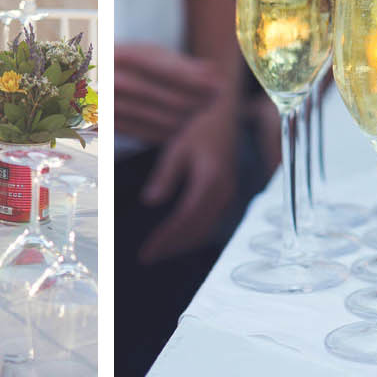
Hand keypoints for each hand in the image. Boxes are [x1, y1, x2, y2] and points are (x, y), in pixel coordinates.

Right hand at [114, 42, 228, 142]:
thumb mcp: (145, 53)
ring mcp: (106, 105)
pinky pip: (143, 133)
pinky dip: (166, 132)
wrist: (74, 79)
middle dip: (196, 100)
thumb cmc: (121, 62)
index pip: (165, 68)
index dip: (195, 78)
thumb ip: (178, 63)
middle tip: (218, 101)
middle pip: (165, 95)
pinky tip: (181, 129)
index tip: (219, 85)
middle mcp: (111, 80)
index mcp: (121, 55)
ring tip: (204, 114)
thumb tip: (214, 72)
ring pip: (157, 117)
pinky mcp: (106, 125)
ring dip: (185, 118)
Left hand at [137, 100, 239, 263]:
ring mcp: (229, 196)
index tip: (148, 250)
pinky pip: (210, 223)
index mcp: (211, 179)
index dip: (167, 237)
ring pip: (205, 230)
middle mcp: (224, 192)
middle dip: (172, 246)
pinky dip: (192, 234)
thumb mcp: (177, 147)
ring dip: (182, 244)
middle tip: (147, 258)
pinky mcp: (228, 197)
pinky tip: (176, 238)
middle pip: (197, 230)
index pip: (186, 217)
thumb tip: (150, 202)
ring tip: (158, 253)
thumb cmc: (200, 129)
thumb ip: (165, 175)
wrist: (225, 118)